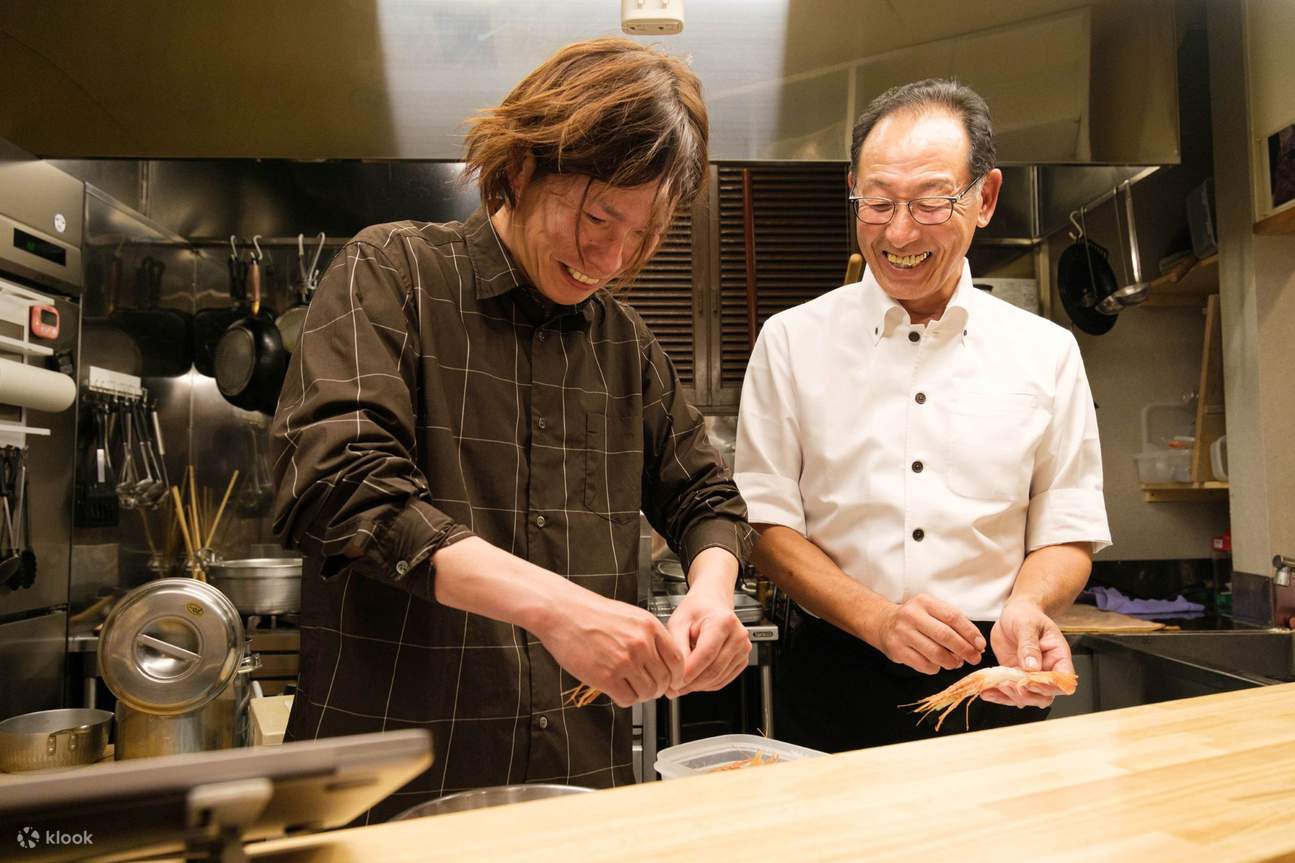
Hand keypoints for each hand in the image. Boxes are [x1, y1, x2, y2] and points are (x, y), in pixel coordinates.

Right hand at [535, 590, 683, 707]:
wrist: (563, 613)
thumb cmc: (592, 613)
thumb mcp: (630, 616)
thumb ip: (649, 636)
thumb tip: (663, 660)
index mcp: (649, 627)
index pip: (677, 660)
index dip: (676, 676)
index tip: (672, 682)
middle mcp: (641, 644)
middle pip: (664, 680)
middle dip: (657, 688)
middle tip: (647, 687)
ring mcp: (624, 661)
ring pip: (647, 693)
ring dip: (640, 694)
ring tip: (629, 687)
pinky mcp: (607, 677)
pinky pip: (628, 699)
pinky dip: (625, 699)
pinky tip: (616, 689)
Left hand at [667, 587, 750, 696]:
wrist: (710, 604)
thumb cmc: (695, 611)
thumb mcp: (678, 623)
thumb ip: (678, 649)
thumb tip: (677, 676)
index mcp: (723, 621)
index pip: (706, 654)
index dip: (689, 672)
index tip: (673, 681)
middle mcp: (738, 635)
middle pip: (714, 670)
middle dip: (691, 683)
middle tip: (673, 687)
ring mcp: (743, 649)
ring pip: (718, 679)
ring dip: (697, 686)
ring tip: (680, 683)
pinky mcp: (742, 660)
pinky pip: (723, 680)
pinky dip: (707, 684)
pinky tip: (694, 679)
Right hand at [874, 594, 984, 673]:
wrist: (882, 623)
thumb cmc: (915, 618)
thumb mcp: (931, 610)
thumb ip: (953, 623)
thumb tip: (976, 644)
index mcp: (924, 602)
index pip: (953, 617)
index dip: (970, 633)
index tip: (980, 644)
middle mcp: (912, 616)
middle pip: (945, 636)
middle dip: (965, 650)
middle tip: (975, 658)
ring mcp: (902, 633)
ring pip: (936, 653)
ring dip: (952, 661)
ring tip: (956, 662)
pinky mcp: (897, 650)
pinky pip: (924, 665)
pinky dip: (936, 667)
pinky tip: (937, 663)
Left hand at [981, 599, 1072, 708]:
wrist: (1013, 613)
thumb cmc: (1026, 615)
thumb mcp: (1027, 624)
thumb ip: (1030, 645)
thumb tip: (1032, 667)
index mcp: (1058, 657)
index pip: (1063, 681)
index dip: (1049, 687)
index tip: (1030, 682)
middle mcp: (1046, 670)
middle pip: (1044, 696)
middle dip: (1026, 696)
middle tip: (1007, 684)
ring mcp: (1030, 676)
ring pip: (1026, 698)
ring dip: (1009, 698)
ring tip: (992, 688)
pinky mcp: (1014, 676)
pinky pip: (1009, 692)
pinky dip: (998, 695)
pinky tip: (985, 692)